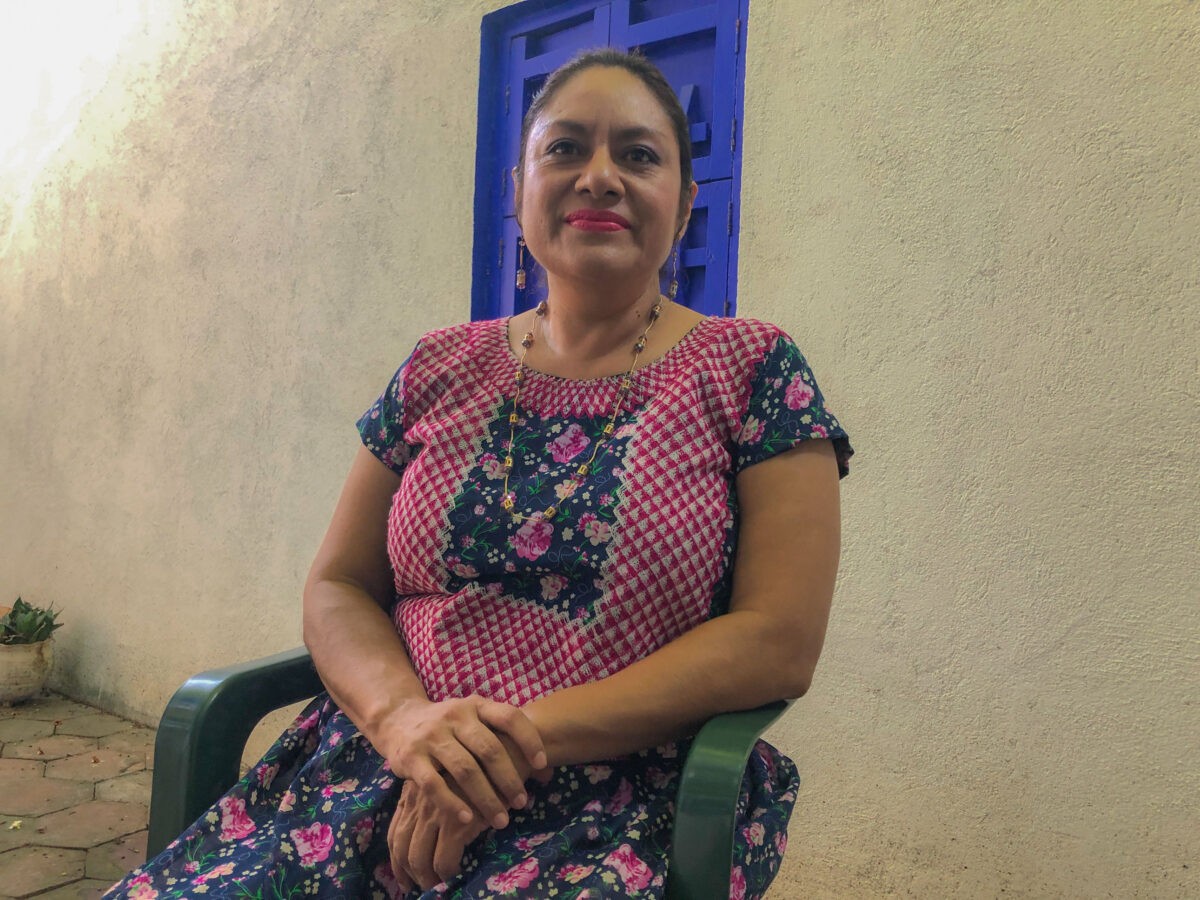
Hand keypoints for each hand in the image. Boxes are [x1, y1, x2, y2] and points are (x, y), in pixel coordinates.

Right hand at [378, 695, 546, 831]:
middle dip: (510, 779)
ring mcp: (432, 736)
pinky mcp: (411, 757)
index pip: (509, 717)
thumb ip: (507, 740)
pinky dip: (453, 803)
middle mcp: (455, 716)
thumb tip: (548, 772)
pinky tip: (468, 819)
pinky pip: (435, 784)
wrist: (398, 718)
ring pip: (465, 770)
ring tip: (501, 819)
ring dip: (486, 798)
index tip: (541, 765)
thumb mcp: (476, 721)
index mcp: (476, 705)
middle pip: (489, 749)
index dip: (529, 739)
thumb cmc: (450, 726)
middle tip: (522, 803)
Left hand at [388, 774, 487, 892]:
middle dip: (407, 872)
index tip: (403, 875)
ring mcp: (435, 812)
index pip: (395, 832)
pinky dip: (447, 873)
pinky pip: (443, 861)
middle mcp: (418, 802)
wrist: (506, 752)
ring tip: (437, 886)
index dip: (396, 859)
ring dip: (426, 878)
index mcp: (413, 792)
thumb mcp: (448, 778)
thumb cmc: (482, 765)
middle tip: (417, 887)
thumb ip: (435, 798)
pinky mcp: (455, 824)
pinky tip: (456, 874)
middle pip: (401, 847)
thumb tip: (428, 831)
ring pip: (419, 858)